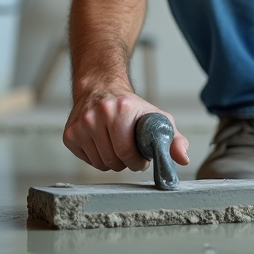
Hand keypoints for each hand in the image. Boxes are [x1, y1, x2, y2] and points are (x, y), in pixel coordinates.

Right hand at [63, 86, 189, 171]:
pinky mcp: (69, 134)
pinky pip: (87, 161)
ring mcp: (80, 125)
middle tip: (130, 151)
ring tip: (117, 146)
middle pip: (113, 160)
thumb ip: (173, 139)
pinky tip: (102, 143)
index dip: (138, 161)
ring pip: (100, 164)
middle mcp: (97, 115)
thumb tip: (183, 158)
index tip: (142, 158)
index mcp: (121, 110)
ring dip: (112, 161)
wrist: (102, 89)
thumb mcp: (158, 119)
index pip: (127, 153)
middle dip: (126, 162)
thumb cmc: (132, 108)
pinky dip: (97, 158)